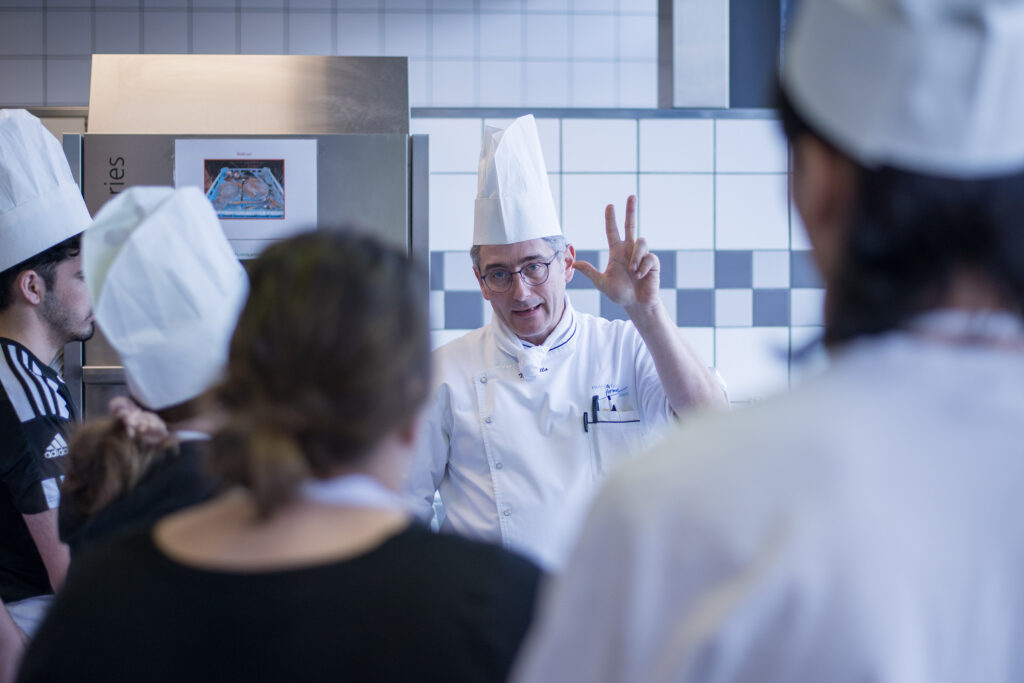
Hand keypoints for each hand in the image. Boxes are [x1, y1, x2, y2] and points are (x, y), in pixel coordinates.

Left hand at [574, 195, 659, 311]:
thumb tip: (574, 263)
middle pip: (631, 225)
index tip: (610, 206)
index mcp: (617, 252)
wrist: (636, 303)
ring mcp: (642, 255)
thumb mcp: (602, 283)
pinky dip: (643, 266)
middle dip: (631, 210)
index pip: (613, 231)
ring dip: (636, 256)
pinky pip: (649, 257)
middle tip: (631, 195)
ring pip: (640, 241)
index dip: (611, 219)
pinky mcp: (652, 262)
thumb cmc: (620, 294)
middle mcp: (629, 250)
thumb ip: (590, 272)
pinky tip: (641, 275)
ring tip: (633, 271)